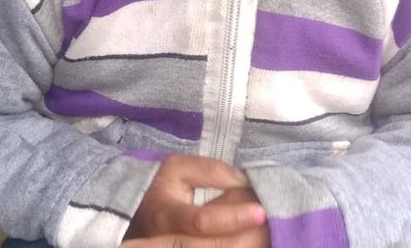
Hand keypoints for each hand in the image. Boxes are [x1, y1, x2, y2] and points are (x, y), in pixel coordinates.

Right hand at [123, 154, 265, 241]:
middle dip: (246, 241)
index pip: (201, 222)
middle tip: (273, 228)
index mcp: (167, 215)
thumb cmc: (161, 188)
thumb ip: (208, 170)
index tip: (260, 212)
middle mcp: (168, 242)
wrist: (137, 218)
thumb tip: (242, 180)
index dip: (232, 218)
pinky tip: (251, 243)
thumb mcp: (177, 168)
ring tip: (268, 237)